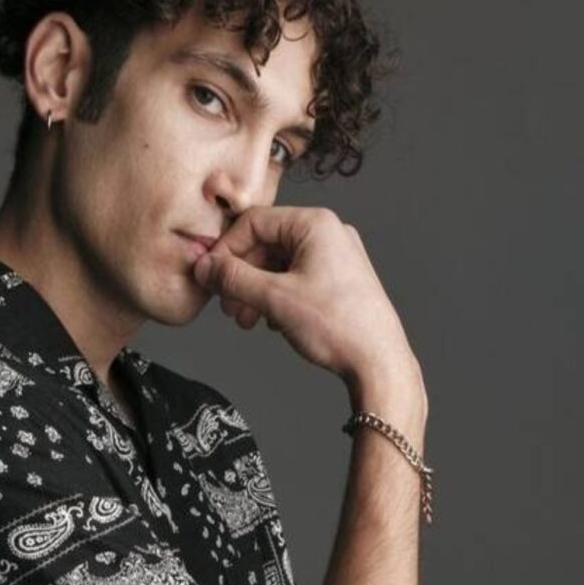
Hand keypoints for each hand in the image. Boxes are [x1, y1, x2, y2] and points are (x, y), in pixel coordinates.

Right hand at [193, 206, 426, 417]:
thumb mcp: (274, 298)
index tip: (210, 276)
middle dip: (241, 275)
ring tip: (245, 319)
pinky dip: (276, 295)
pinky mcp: (339, 279)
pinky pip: (296, 276)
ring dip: (255, 289)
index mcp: (316, 224)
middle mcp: (329, 233)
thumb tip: (204, 266)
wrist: (378, 362)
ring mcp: (336, 256)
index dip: (226, 249)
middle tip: (226, 304)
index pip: (254, 222)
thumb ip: (233, 278)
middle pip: (266, 243)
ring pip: (279, 263)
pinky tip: (270, 321)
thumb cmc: (337, 325)